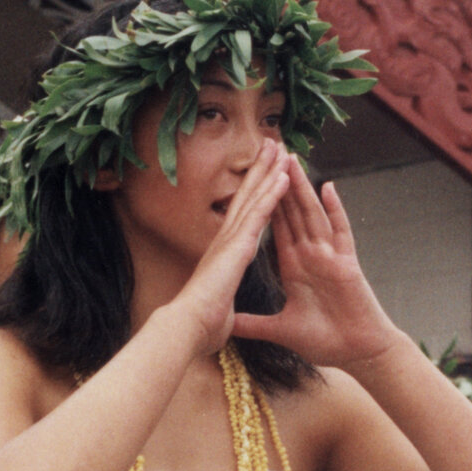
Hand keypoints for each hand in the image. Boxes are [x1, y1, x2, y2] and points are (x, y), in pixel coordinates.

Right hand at [164, 138, 291, 354]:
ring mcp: (230, 239)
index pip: (241, 215)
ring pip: (253, 198)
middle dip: (259, 170)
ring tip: (280, 148)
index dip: (251, 192)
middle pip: (246, 196)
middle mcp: (225, 239)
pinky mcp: (238, 245)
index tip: (260, 173)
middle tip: (269, 144)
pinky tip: (283, 177)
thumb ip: (221, 303)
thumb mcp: (216, 308)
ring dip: (267, 172)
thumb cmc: (199, 323)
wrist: (188, 326)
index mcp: (222, 253)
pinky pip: (259, 215)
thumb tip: (220, 313)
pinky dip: (271, 194)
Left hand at [233, 156, 403, 369]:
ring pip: (312, 215)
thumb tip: (226, 326)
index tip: (252, 181)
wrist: (358, 354)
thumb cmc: (326, 341)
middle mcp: (311, 256)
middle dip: (280, 184)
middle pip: (292, 212)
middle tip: (270, 155)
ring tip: (291, 160)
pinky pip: (340, 232)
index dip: (265, 203)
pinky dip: (334, 210)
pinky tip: (327, 188)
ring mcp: (330, 257)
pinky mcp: (347, 264)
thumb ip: (254, 324)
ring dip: (302, 188)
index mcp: (294, 267)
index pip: (276, 228)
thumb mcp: (281, 330)